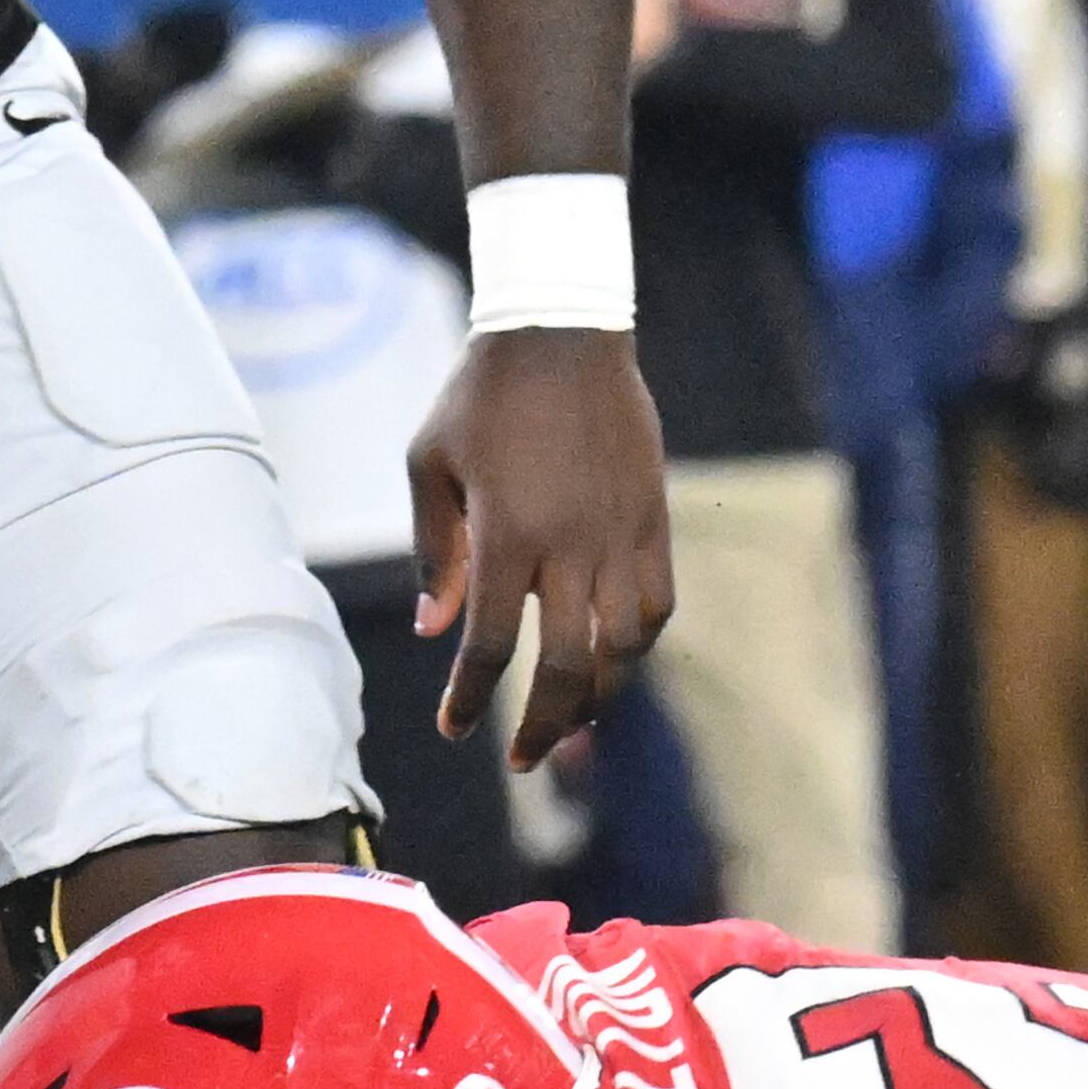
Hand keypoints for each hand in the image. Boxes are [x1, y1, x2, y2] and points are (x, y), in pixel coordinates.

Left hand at [410, 328, 673, 769]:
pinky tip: (614, 661)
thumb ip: (433, 552)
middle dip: (543, 725)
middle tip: (523, 757)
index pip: (489, 645)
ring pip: (622, 647)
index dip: (471, 699)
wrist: (561, 331)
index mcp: (507, 533)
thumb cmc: (481, 396)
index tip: (456, 728)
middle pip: (567, 667)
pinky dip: (636, 645)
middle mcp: (569, 544)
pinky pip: (656, 604)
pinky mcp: (653, 519)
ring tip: (571, 719)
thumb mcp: (430, 464)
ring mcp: (619, 534)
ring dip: (597, 696)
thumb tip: (434, 631)